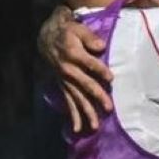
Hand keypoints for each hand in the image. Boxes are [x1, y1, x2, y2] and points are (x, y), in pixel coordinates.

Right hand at [39, 5, 112, 131]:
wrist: (47, 38)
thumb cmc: (68, 32)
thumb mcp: (78, 29)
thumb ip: (89, 37)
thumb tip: (101, 46)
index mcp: (73, 55)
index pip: (89, 64)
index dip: (100, 71)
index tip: (111, 78)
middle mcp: (68, 71)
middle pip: (85, 86)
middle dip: (97, 97)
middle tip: (109, 108)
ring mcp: (65, 81)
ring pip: (77, 99)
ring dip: (86, 112)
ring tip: (94, 126)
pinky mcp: (63, 86)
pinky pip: (68, 103)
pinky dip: (73, 116)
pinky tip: (77, 129)